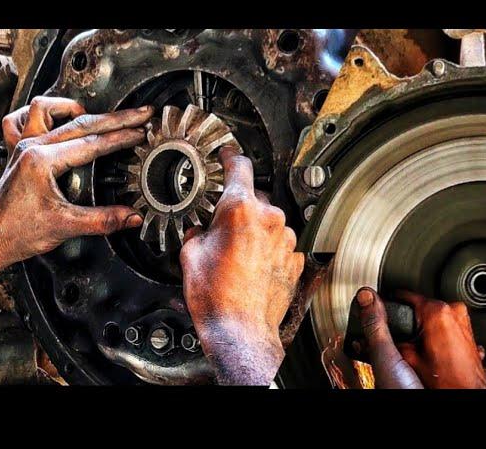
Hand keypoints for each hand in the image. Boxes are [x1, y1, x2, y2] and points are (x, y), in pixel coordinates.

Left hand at [0, 97, 153, 273]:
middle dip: (116, 118)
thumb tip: (132, 216)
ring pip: (46, 108)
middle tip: (140, 115)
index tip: (142, 133)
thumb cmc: (16, 231)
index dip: (122, 137)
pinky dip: (40, 115)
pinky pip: (20, 119)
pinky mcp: (18, 152)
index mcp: (43, 160)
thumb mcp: (67, 226)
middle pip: (81, 122)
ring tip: (96, 114)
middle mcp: (31, 147)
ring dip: (73, 108)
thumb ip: (104, 220)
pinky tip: (56, 120)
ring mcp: (22, 146)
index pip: (93, 143)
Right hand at [180, 146, 303, 385]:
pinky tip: (251, 266)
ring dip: (254, 230)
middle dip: (238, 208)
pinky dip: (267, 248)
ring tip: (236, 255)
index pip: (239, 167)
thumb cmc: (217, 297)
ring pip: (268, 222)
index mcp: (240, 210)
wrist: (241, 330)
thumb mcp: (190, 255)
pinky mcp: (295, 258)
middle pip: (254, 198)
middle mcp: (269, 219)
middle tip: (221, 228)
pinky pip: (279, 243)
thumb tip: (200, 229)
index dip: (230, 157)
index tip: (228, 155)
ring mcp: (285, 239)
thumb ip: (197, 230)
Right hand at [355, 287, 485, 388]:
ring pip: (435, 315)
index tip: (386, 304)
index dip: (393, 302)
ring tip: (422, 346)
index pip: (407, 295)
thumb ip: (393, 339)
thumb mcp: (409, 359)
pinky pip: (448, 324)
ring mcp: (463, 320)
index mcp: (437, 313)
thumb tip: (382, 330)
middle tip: (405, 336)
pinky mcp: (468, 330)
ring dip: (426, 326)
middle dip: (412, 319)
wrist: (468, 391)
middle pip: (422, 306)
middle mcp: (453, 311)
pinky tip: (435, 348)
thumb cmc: (447, 380)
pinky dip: (439, 333)